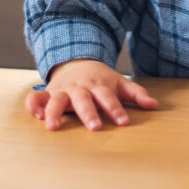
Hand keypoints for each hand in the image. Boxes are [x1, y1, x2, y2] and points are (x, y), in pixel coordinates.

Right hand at [25, 58, 157, 131]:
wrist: (75, 60)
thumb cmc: (100, 79)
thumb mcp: (118, 82)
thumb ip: (136, 94)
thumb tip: (154, 105)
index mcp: (98, 86)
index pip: (109, 98)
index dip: (116, 109)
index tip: (124, 122)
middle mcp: (80, 88)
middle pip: (84, 100)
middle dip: (89, 113)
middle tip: (95, 127)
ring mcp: (62, 90)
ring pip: (57, 100)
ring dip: (55, 112)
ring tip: (53, 127)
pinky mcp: (48, 93)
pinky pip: (36, 98)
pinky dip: (34, 106)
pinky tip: (35, 117)